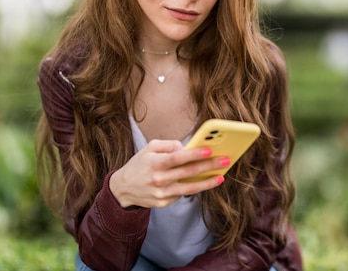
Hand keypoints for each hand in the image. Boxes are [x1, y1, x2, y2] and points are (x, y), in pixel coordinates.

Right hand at [109, 139, 226, 208]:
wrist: (123, 188)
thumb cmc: (140, 164)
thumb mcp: (149, 148)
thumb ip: (168, 144)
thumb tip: (185, 147)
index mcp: (155, 163)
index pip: (178, 158)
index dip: (194, 154)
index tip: (210, 150)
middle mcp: (158, 179)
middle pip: (188, 172)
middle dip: (209, 166)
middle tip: (225, 160)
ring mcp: (161, 193)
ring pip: (190, 188)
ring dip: (207, 182)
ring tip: (221, 176)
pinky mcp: (163, 203)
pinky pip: (181, 194)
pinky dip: (193, 187)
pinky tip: (204, 182)